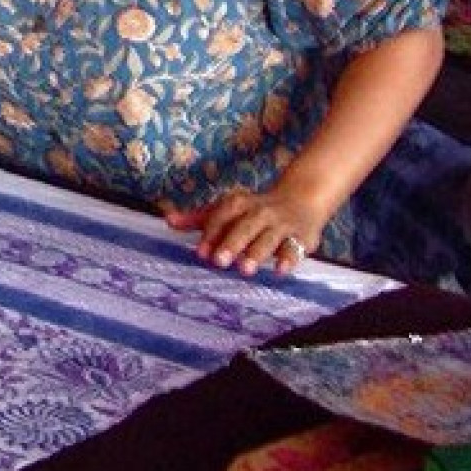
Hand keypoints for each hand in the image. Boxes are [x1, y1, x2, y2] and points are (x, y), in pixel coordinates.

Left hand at [160, 187, 322, 275]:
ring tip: (245, 270)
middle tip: (219, 261)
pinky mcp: (301, 238)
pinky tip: (280, 271)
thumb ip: (199, 219)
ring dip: (257, 252)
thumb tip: (168, 221)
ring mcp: (281, 224)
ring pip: (269, 237)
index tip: (200, 253)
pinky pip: (295, 248)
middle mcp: (260, 211)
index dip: (211, 233)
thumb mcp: (227, 211)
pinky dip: (289, 258)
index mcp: (239, 203)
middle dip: (232, 242)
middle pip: (245, 226)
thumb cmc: (254, 211)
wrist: (301, 199)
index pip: (223, 215)